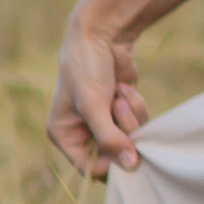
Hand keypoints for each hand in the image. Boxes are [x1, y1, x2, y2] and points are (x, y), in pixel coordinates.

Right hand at [48, 18, 146, 177]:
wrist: (102, 34)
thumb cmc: (86, 67)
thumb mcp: (93, 104)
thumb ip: (109, 137)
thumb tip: (130, 166)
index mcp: (64, 135)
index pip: (90, 169)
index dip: (110, 163)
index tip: (123, 146)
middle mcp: (83, 133)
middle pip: (114, 155)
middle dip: (122, 131)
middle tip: (117, 106)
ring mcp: (105, 122)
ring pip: (130, 140)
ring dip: (130, 115)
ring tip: (119, 93)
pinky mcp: (122, 112)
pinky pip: (139, 123)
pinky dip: (136, 106)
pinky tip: (125, 88)